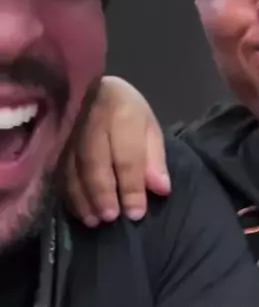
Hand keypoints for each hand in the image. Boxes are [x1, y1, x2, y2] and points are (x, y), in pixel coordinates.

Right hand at [66, 76, 170, 225]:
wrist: (86, 85)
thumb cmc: (124, 111)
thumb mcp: (147, 126)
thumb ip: (155, 158)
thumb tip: (161, 189)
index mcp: (121, 110)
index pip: (127, 155)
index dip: (131, 186)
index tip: (135, 213)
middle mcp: (91, 117)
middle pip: (95, 161)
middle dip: (104, 193)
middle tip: (111, 218)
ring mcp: (66, 127)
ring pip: (71, 167)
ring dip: (82, 198)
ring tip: (94, 220)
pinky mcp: (50, 138)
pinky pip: (55, 169)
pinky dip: (67, 193)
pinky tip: (77, 210)